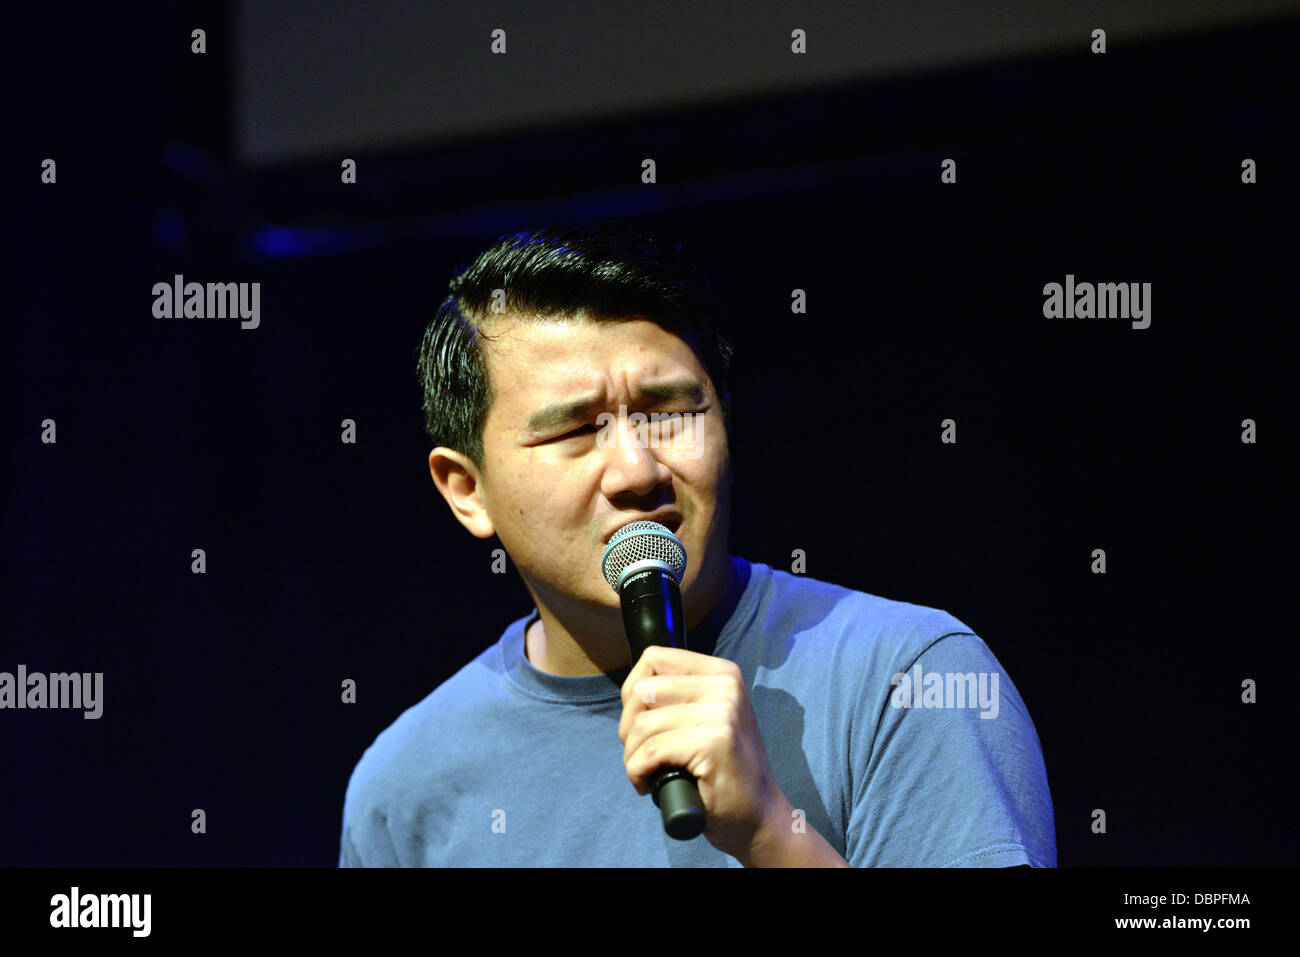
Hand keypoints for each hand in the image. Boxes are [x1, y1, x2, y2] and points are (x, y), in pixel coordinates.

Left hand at [618, 645, 789, 862]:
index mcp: (722, 672)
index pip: (653, 658)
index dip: (633, 693)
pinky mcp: (714, 742)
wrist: (759, 816)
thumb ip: (677, 697)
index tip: (642, 723)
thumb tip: (632, 690)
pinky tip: (649, 785)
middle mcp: (725, 685)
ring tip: (647, 772)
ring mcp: (722, 712)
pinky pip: (650, 752)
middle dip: (628, 728)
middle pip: (641, 691)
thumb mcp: (706, 719)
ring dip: (632, 756)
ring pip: (642, 725)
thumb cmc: (722, 771)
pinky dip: (637, 772)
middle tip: (643, 754)